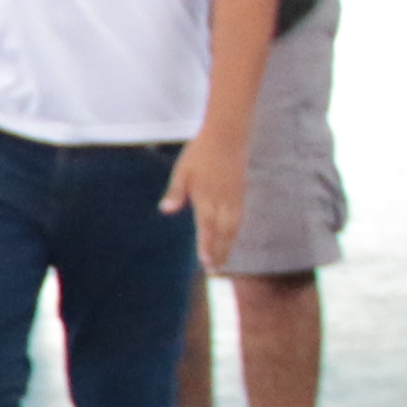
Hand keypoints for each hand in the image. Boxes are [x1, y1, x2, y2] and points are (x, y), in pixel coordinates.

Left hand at [165, 132, 249, 272]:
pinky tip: (231, 237)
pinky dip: (235, 231)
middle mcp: (223, 201)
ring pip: (233, 227)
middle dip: (219, 253)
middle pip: (223, 233)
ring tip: (222, 261)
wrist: (228, 134)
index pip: (207, 228)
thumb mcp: (182, 171)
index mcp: (206, 197)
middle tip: (214, 272)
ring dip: (228, 245)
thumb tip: (165, 210)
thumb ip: (175, 192)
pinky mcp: (240, 192)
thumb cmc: (200, 152)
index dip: (207, 247)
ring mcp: (234, 197)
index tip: (206, 264)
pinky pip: (239, 217)